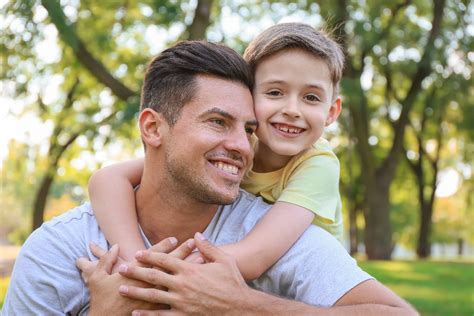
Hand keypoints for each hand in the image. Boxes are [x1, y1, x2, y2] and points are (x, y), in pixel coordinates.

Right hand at [76, 237, 196, 314]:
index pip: (151, 257)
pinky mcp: (155, 308)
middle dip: (180, 253)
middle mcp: (145, 283)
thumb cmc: (100, 299)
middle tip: (193, 243)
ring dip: (187, 269)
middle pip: (167, 266)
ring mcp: (151, 296)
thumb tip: (115, 245)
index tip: (175, 238)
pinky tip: (196, 282)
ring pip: (173, 280)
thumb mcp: (96, 277)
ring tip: (201, 260)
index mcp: (132, 274)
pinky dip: (185, 288)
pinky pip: (174, 297)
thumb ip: (105, 260)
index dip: (163, 247)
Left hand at [118, 232, 249, 314]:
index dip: (150, 256)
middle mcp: (182, 285)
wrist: (240, 307)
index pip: (165, 260)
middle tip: (122, 269)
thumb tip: (196, 234)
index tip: (137, 253)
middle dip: (136, 272)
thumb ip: (208, 247)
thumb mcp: (224, 260)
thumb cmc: (233, 282)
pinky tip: (135, 313)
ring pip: (153, 296)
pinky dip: (147, 315)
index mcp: (190, 270)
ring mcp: (182, 302)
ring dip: (136, 292)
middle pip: (154, 276)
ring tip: (122, 289)